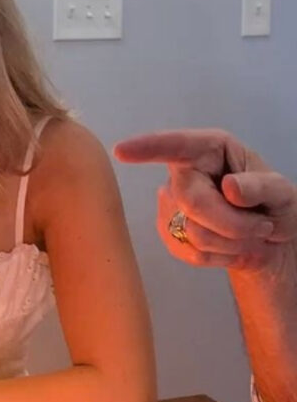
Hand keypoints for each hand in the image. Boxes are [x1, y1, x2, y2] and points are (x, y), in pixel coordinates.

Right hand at [114, 129, 296, 273]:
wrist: (269, 242)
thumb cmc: (275, 206)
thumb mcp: (283, 193)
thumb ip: (262, 187)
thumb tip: (230, 186)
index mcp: (211, 150)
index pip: (176, 146)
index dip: (148, 148)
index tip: (121, 151)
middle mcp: (186, 174)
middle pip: (192, 202)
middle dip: (232, 222)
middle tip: (262, 227)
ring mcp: (172, 205)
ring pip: (193, 232)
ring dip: (231, 242)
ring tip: (248, 235)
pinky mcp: (169, 233)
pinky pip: (192, 252)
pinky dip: (220, 256)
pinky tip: (230, 246)